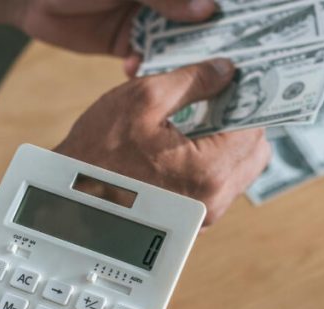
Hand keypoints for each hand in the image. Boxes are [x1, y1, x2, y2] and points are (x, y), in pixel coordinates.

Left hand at [13, 0, 216, 56]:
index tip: (256, 26)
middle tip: (234, 61)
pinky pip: (145, 60)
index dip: (232, 12)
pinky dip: (144, 67)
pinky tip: (134, 68)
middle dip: (214, 39)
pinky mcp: (125, 42)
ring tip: (197, 76)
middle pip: (199, 20)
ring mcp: (145, 19)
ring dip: (182, 59)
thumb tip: (208, 10)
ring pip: (175, 43)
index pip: (208, 1)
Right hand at [54, 59, 271, 225]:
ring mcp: (203, 217)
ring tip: (193, 126)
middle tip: (214, 104)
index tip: (232, 86)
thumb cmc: (97, 153)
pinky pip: (218, 187)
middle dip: (239, 125)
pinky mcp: (192, 223)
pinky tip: (183, 148)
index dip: (246, 101)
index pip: (254, 128)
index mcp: (208, 173)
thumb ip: (192, 81)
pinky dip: (210, 165)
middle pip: (254, 153)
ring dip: (225, 146)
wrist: (68, 199)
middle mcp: (213, 202)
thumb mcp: (142, 100)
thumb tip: (225, 71)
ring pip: (239, 171)